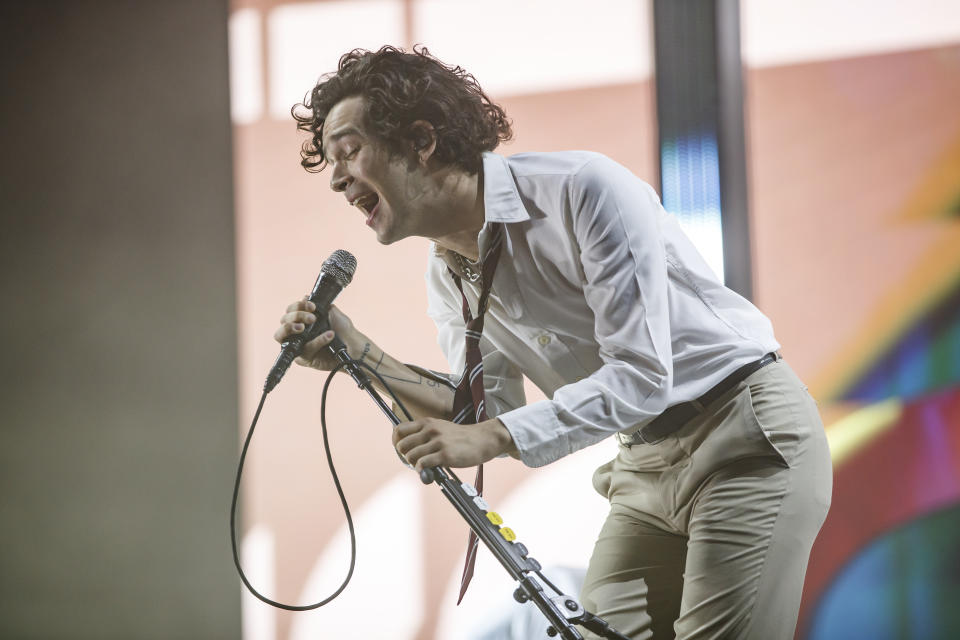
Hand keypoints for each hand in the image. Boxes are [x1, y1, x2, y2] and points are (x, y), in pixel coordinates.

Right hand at [274, 300, 361, 370]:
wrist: (354, 345)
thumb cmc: (343, 329)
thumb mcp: (332, 312)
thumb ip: (320, 304)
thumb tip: (305, 297)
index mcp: (302, 319)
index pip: (290, 310)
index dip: (297, 306)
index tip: (312, 306)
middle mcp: (297, 332)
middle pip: (284, 320)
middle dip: (296, 315)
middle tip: (312, 318)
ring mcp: (299, 345)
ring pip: (282, 335)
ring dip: (291, 327)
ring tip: (305, 326)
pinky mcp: (304, 359)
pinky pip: (304, 350)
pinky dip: (316, 341)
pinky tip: (329, 336)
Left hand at [392, 417, 514, 471]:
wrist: (483, 439)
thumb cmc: (461, 437)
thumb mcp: (441, 428)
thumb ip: (425, 434)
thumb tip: (407, 448)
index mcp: (427, 423)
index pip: (399, 430)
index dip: (396, 442)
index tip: (402, 450)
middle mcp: (430, 430)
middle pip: (401, 445)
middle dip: (404, 455)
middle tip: (414, 460)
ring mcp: (438, 442)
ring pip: (410, 456)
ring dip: (413, 464)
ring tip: (423, 465)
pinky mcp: (445, 455)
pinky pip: (422, 464)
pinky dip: (422, 470)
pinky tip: (429, 470)